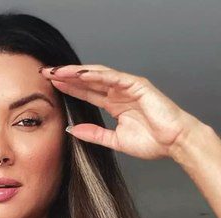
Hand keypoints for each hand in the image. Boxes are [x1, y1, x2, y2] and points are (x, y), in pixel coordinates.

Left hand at [40, 64, 202, 159]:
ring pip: (96, 75)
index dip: (67, 88)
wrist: (175, 143)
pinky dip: (95, 74)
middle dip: (65, 77)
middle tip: (45, 73)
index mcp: (114, 104)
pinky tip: (78, 74)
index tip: (48, 86)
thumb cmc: (153, 142)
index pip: (86, 93)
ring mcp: (127, 86)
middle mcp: (118, 92)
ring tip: (56, 71)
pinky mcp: (137, 84)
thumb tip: (72, 130)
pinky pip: (112, 77)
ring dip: (75, 72)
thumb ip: (94, 134)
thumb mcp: (115, 141)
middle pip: (87, 81)